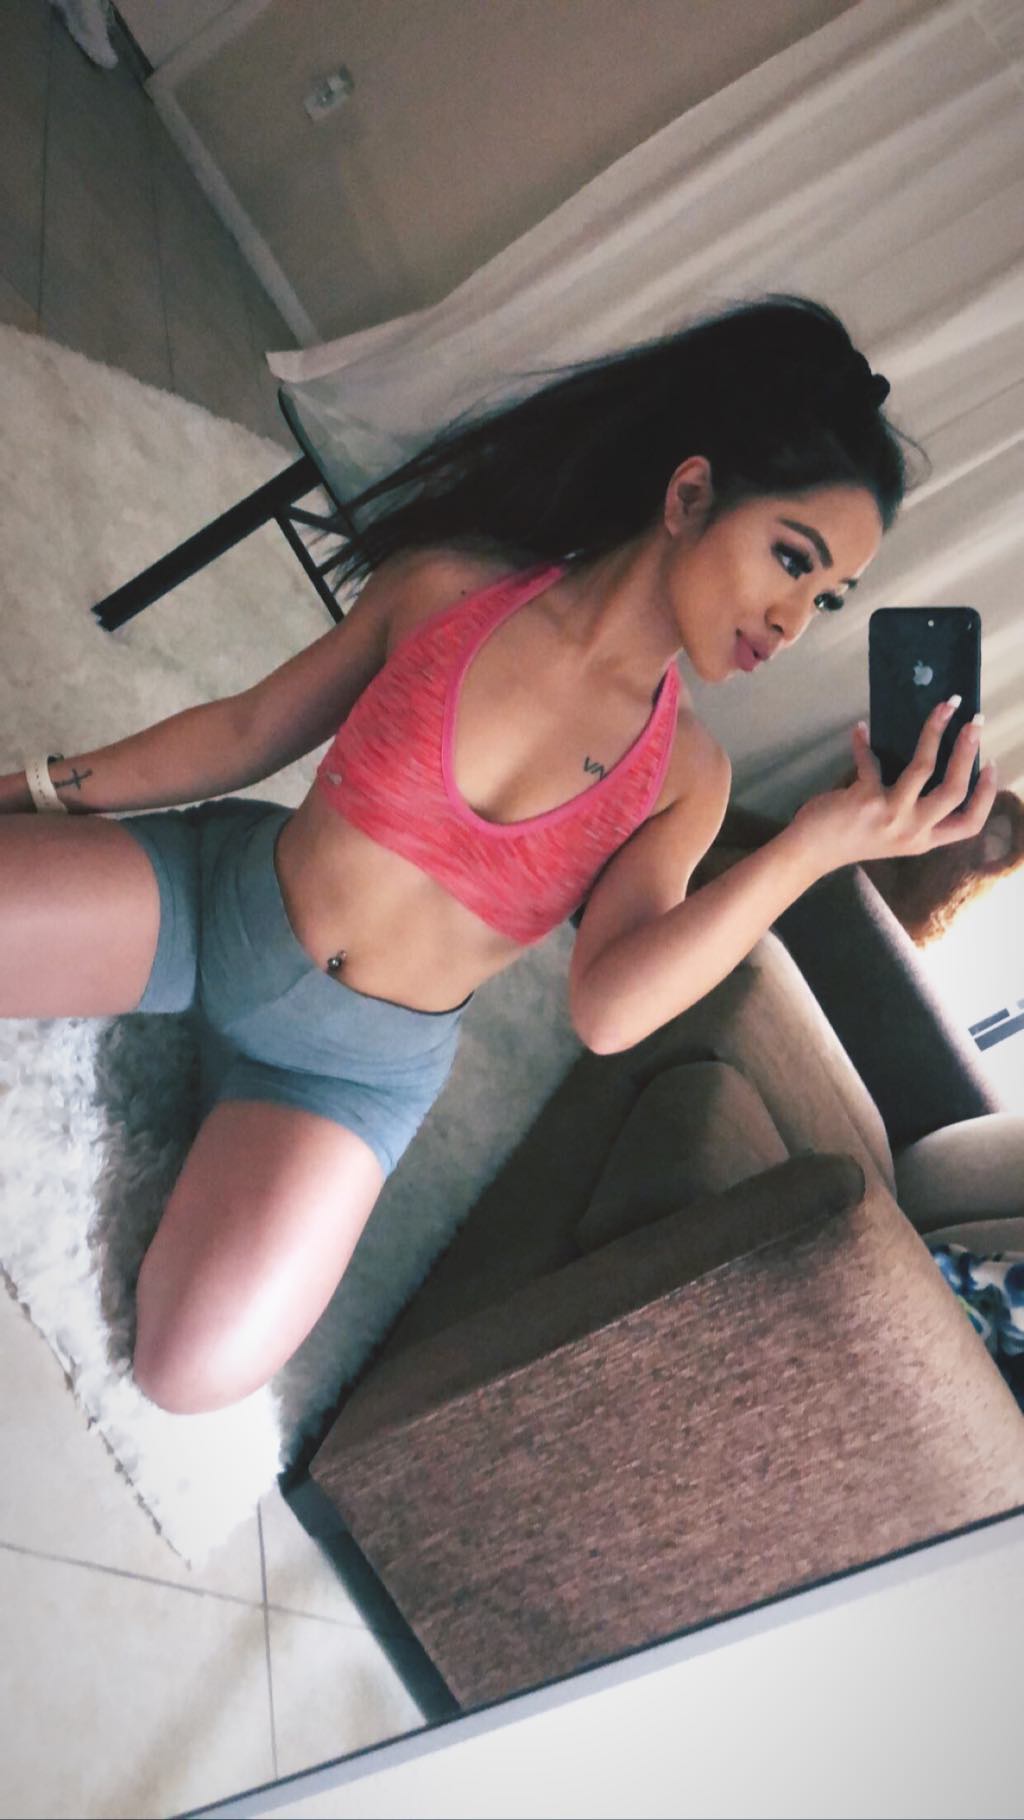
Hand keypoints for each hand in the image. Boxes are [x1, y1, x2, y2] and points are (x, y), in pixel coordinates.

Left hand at [791, 699, 998, 873]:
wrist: (810, 852)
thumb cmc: (853, 838)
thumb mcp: (894, 835)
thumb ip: (915, 811)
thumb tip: (932, 763)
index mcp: (924, 840)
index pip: (969, 823)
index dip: (986, 795)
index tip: (991, 765)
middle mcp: (912, 831)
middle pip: (954, 790)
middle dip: (968, 751)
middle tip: (975, 722)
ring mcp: (890, 815)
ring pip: (924, 768)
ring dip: (935, 732)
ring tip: (942, 708)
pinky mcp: (865, 800)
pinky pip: (870, 761)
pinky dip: (863, 742)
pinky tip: (860, 729)